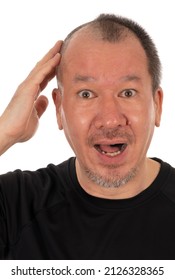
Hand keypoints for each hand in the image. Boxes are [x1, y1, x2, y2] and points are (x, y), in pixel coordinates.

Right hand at [0, 40, 61, 154]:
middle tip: (61, 45)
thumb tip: (45, 98)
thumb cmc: (20, 128)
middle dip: (52, 56)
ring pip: (41, 66)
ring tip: (60, 44)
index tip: (61, 60)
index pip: (44, 77)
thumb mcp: (36, 117)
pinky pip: (41, 73)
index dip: (52, 68)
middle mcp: (28, 87)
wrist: (9, 133)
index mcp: (31, 93)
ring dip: (52, 55)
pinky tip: (57, 57)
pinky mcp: (27, 89)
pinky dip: (50, 64)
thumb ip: (40, 107)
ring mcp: (27, 86)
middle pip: (42, 68)